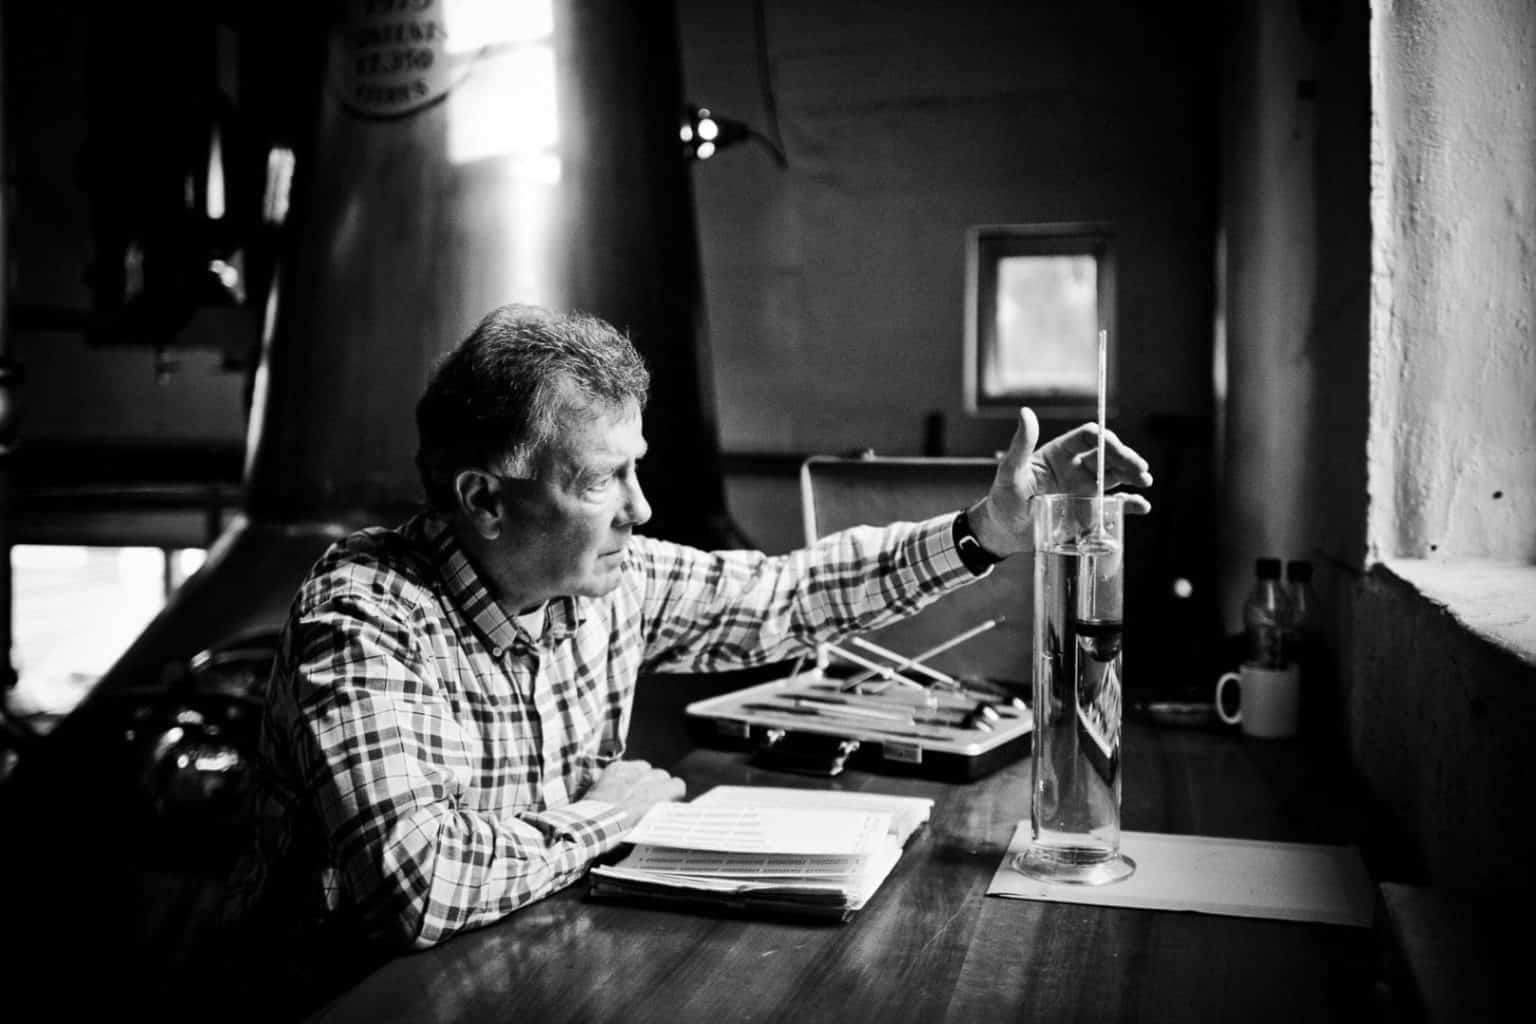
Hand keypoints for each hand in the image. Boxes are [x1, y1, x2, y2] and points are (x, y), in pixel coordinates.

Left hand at [585, 758, 685, 830]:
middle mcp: (643, 781)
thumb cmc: (616, 832)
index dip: (673, 795)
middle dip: (658, 786)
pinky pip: (628, 765)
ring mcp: (627, 772)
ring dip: (643, 777)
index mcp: (653, 797)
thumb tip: (663, 811)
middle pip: (662, 775)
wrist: (589, 825)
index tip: (668, 802)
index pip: (677, 785)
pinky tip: (621, 784)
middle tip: (649, 799)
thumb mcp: (643, 829)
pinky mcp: (613, 769)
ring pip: (646, 767)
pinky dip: (627, 773)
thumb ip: (657, 815)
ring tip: (634, 790)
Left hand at [967, 407, 1153, 556]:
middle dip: (1126, 458)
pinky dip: (1130, 504)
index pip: (1088, 438)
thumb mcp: (1010, 472)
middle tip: (1140, 468)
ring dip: (1133, 476)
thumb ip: (1020, 445)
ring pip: (1115, 476)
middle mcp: (1075, 468)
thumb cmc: (1003, 499)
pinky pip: (1114, 505)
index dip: (1104, 439)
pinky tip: (1142, 505)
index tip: (1114, 447)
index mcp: (1059, 453)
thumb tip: (1026, 413)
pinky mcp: (1088, 511)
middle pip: (1107, 456)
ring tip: (1145, 481)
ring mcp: (1084, 489)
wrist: (1003, 531)